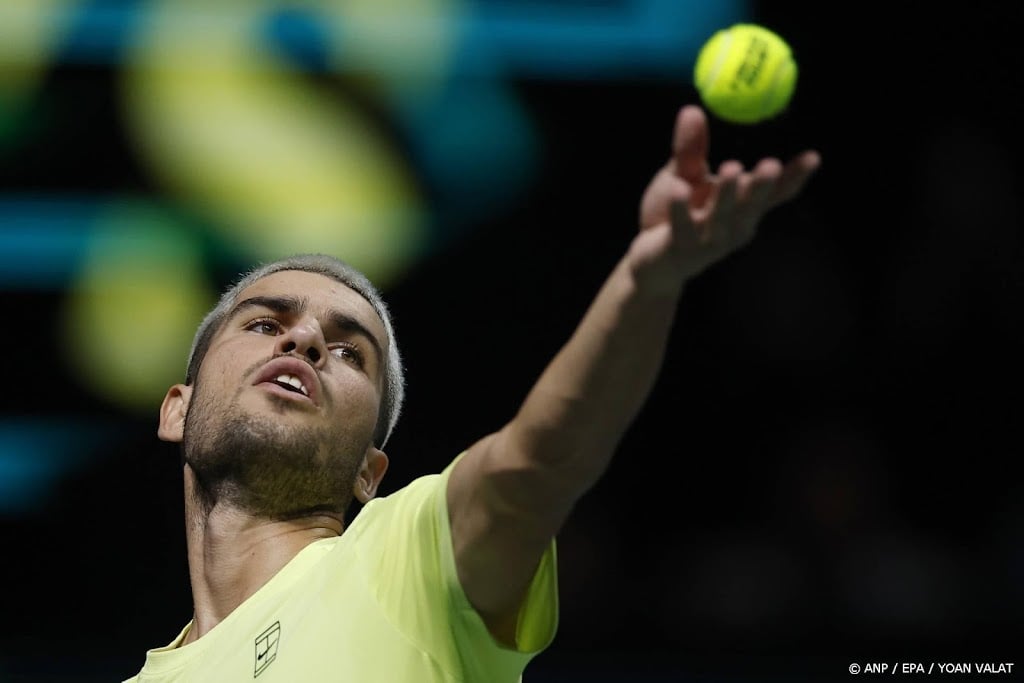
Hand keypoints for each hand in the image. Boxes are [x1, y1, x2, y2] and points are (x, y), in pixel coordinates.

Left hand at [632, 105, 820, 290]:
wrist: (650, 263)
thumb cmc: (672, 215)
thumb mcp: (684, 176)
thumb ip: (691, 148)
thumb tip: (692, 108)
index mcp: (743, 209)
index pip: (774, 194)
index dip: (794, 177)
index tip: (813, 156)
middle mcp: (734, 228)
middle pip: (751, 205)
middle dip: (761, 185)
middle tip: (771, 164)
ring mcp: (710, 243)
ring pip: (722, 217)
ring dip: (727, 193)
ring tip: (731, 168)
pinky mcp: (681, 251)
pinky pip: (683, 228)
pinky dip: (681, 209)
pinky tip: (677, 191)